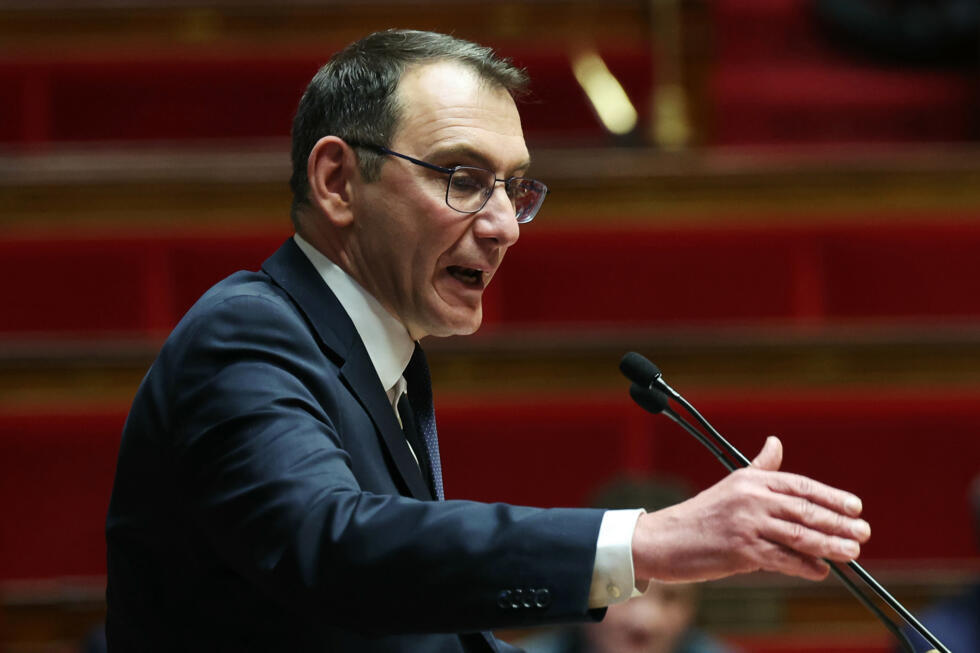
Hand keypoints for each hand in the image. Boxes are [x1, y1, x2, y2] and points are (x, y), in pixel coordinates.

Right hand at [631, 436, 869, 582]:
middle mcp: (751, 498)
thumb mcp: (731, 485)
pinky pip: (782, 559)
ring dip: (830, 546)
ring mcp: (746, 524)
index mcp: (751, 480)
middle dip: (839, 523)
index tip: (855, 508)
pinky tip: (820, 571)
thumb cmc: (701, 515)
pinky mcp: (741, 550)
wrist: (664, 539)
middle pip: (805, 511)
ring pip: (799, 536)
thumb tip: (776, 442)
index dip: (832, 497)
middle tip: (863, 533)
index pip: (801, 486)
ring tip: (851, 553)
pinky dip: (805, 566)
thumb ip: (760, 468)